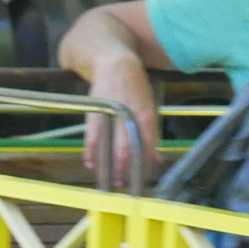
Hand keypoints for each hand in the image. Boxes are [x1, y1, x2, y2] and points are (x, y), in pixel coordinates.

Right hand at [83, 54, 159, 187]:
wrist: (115, 63)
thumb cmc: (135, 87)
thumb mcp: (149, 107)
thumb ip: (152, 133)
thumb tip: (156, 158)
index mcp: (145, 112)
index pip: (147, 142)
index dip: (145, 162)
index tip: (144, 178)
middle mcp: (128, 112)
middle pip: (128, 146)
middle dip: (127, 168)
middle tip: (126, 184)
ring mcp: (111, 111)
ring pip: (111, 142)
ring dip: (111, 164)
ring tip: (111, 180)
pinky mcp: (97, 110)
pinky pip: (93, 134)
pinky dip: (92, 150)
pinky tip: (91, 163)